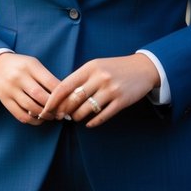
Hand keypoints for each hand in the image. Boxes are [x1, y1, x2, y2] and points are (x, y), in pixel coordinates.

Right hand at [0, 53, 61, 124]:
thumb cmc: (21, 65)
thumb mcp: (34, 64)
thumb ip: (47, 77)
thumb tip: (64, 95)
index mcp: (30, 66)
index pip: (50, 82)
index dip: (61, 94)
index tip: (68, 101)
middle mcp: (19, 78)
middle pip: (40, 96)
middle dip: (53, 107)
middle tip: (62, 112)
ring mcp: (11, 90)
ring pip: (31, 107)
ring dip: (44, 115)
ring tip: (52, 116)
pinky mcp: (5, 101)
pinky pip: (20, 115)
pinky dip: (32, 120)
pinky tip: (40, 119)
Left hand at [42, 54, 161, 127]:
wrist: (143, 68)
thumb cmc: (115, 68)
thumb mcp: (96, 66)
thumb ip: (80, 78)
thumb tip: (61, 96)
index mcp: (90, 68)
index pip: (65, 86)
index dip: (53, 100)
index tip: (47, 109)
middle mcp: (100, 78)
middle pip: (73, 100)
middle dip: (64, 111)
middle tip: (61, 117)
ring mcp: (111, 90)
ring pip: (86, 110)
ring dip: (78, 117)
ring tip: (76, 118)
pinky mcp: (121, 101)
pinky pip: (102, 116)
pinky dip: (93, 122)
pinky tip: (89, 123)